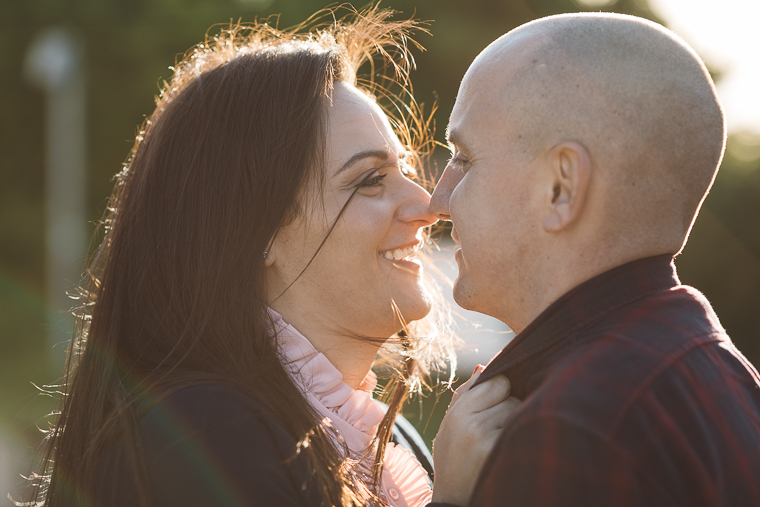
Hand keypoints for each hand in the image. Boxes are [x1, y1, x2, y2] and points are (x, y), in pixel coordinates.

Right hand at [431, 366, 520, 505]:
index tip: (497, 403)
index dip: (501, 390)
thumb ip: (466, 394)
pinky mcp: (498, 453)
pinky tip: (506, 450)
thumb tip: (483, 366)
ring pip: (518, 412)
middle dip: (509, 407)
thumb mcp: (450, 425)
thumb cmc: (453, 459)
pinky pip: (520, 430)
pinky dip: (519, 437)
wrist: (452, 500)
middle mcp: (469, 423)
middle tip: (496, 428)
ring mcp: (485, 438)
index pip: (495, 380)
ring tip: (499, 441)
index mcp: (457, 412)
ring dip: (515, 422)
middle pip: (510, 395)